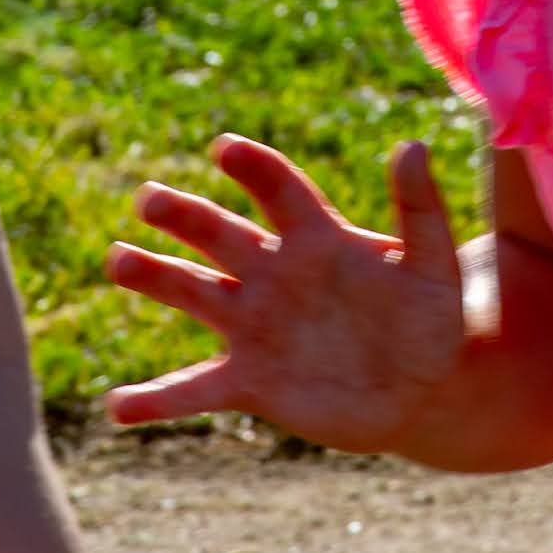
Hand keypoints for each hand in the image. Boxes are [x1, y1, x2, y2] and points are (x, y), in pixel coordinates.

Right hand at [103, 137, 473, 450]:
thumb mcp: (434, 266)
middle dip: (183, 215)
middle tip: (149, 199)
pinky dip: (156, 400)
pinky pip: (194, 389)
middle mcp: (275, 274)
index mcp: (318, 238)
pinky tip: (119, 407)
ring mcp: (256, 327)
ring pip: (193, 293)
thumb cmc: (432, 320)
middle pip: (219, 234)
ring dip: (154, 276)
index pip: (279, 190)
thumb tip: (412, 145)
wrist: (423, 392)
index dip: (254, 167)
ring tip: (118, 259)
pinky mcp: (250, 382)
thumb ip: (422, 210)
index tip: (224, 149)